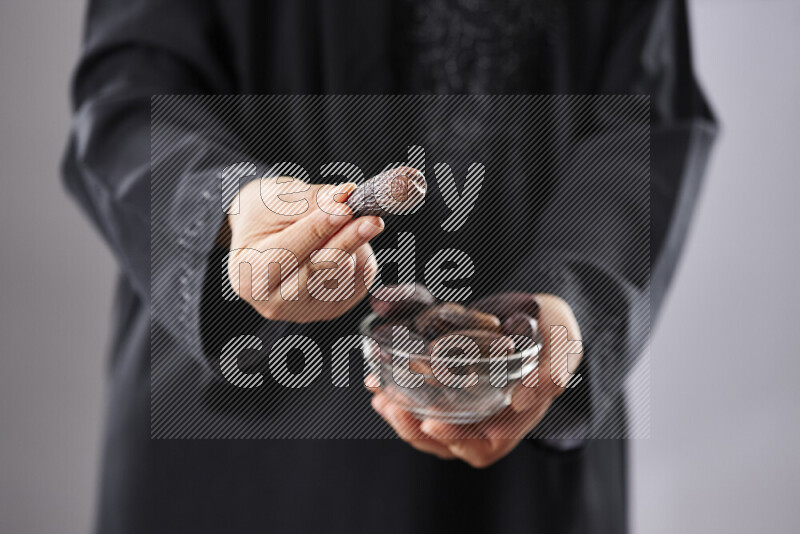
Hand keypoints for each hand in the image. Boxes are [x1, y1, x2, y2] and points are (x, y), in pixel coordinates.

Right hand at [226, 177, 383, 322]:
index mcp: (249, 276)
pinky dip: (362, 258)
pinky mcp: (331, 310)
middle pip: (318, 270)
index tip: (344, 207)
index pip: (287, 252)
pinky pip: (359, 283)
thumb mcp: (276, 199)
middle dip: (347, 239)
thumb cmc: (265, 216)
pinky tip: (352, 241)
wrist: (265, 236)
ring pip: (342, 277)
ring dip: (355, 245)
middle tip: (370, 216)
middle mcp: (273, 302)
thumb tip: (344, 196)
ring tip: (350, 220)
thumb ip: (311, 200)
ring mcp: (303, 311)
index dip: (319, 229)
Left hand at [368, 294, 582, 466]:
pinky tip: (379, 381)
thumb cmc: (556, 331)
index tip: (433, 424)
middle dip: (416, 429)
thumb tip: (523, 399)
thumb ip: (551, 373)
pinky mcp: (451, 386)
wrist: (541, 310)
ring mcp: (468, 404)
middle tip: (392, 407)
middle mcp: (489, 417)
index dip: (457, 441)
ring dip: (402, 417)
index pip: (484, 446)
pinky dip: (401, 395)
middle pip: (448, 441)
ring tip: (381, 398)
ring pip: (431, 424)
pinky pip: (423, 400)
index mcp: (516, 418)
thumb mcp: (564, 347)